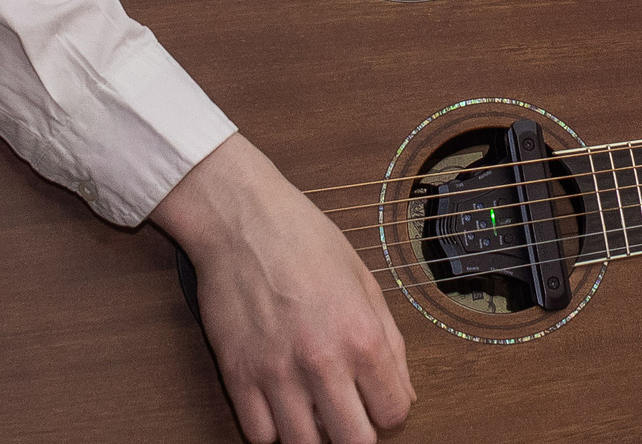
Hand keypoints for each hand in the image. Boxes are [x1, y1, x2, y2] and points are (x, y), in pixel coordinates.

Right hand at [149, 134, 413, 443]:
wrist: (242, 220)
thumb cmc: (304, 240)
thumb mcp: (365, 281)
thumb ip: (389, 342)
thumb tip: (403, 391)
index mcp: (362, 336)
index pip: (393, 413)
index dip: (389, 410)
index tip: (377, 400)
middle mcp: (322, 360)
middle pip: (353, 443)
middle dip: (356, 432)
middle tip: (347, 413)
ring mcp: (276, 373)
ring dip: (312, 432)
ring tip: (312, 406)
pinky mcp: (237, 375)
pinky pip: (259, 434)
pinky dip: (271, 428)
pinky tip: (278, 403)